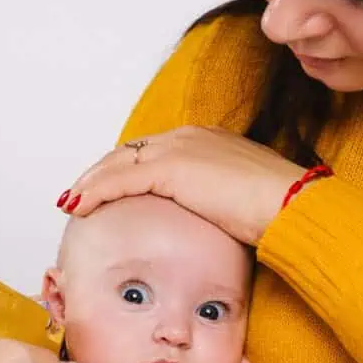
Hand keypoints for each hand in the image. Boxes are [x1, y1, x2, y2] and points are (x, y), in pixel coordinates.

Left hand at [61, 125, 305, 244]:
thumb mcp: (240, 202)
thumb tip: (211, 224)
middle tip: (80, 192)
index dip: (126, 168)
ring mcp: (178, 150)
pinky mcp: (170, 169)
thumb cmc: (276, 211)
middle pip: (129, 152)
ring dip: (91, 182)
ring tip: (72, 200)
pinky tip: (79, 206)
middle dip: (101, 172)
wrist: (290, 206)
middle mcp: (188, 137)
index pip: (152, 151)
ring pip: (119, 164)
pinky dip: (96, 192)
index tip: (110, 186)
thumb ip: (218, 204)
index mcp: (206, 141)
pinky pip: (121, 180)